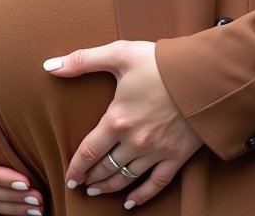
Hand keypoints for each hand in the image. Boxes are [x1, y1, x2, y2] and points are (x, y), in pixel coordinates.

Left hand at [44, 40, 201, 208]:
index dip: (76, 168)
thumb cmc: (161, 62)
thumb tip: (50, 66)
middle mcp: (134, 141)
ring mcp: (156, 152)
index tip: (70, 177)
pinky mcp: (176, 156)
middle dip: (91, 179)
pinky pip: (156, 184)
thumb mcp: (120, 54)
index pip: (88, 152)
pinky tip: (131, 202)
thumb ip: (83, 60)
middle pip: (105, 169)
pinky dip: (142, 196)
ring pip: (126, 179)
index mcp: (117, 119)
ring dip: (109, 188)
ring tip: (99, 191)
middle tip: (83, 184)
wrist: (204, 72)